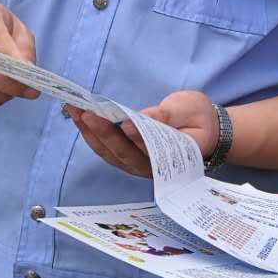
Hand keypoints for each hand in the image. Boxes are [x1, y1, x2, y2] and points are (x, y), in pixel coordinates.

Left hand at [70, 90, 218, 178]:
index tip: (122, 122)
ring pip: (110, 154)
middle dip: (102, 132)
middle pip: (124, 153)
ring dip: (90, 132)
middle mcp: (152, 167)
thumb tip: (144, 117)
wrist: (202, 130)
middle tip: (86, 112)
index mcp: (174, 157)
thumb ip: (168, 116)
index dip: (137, 137)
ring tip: (74, 110)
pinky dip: (91, 134)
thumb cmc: (197, 118)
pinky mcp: (127, 158)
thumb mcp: (190, 109)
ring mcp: (137, 165)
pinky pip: (106, 150)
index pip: (152, 149)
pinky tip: (79, 117)